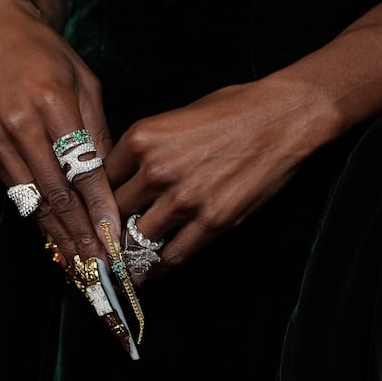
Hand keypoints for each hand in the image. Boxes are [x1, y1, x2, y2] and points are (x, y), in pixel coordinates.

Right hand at [0, 0, 119, 264]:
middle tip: (100, 266)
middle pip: (56, 194)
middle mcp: (20, 127)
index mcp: (51, 104)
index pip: (81, 168)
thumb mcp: (85, 83)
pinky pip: (17, 194)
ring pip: (33, 202)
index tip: (116, 236)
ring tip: (80, 266)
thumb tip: (110, 181)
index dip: (100, 207)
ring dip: (58, 238)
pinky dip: (37, 220)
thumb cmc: (47, 56)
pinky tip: (54, 240)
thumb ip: (98, 132)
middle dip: (80, 234)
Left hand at [105, 78, 334, 282]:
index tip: (101, 211)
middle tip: (109, 240)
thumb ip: (146, 148)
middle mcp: (156, 170)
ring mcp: (184, 199)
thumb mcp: (175, 117)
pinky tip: (154, 271)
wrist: (282, 117)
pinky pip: (174, 255)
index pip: (101, 179)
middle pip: (114, 212)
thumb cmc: (232, 109)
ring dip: (131, 252)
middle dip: (111, 226)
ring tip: (126, 261)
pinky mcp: (213, 221)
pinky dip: (160, 267)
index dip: (100, 198)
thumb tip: (128, 176)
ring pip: (137, 239)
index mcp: (142, 138)